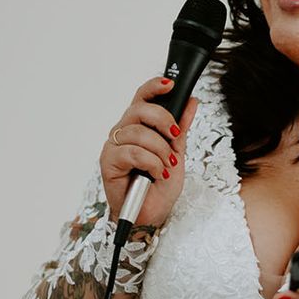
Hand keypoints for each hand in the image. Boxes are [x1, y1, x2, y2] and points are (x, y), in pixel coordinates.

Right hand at [99, 76, 197, 226]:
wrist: (152, 214)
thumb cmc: (160, 186)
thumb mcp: (178, 152)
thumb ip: (180, 127)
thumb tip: (191, 101)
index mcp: (139, 126)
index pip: (142, 97)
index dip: (154, 87)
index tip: (171, 84)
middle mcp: (124, 132)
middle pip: (140, 109)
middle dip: (163, 120)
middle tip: (175, 137)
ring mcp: (114, 146)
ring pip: (138, 132)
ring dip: (160, 150)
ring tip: (167, 166)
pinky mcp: (108, 162)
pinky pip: (132, 152)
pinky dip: (151, 163)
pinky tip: (157, 174)